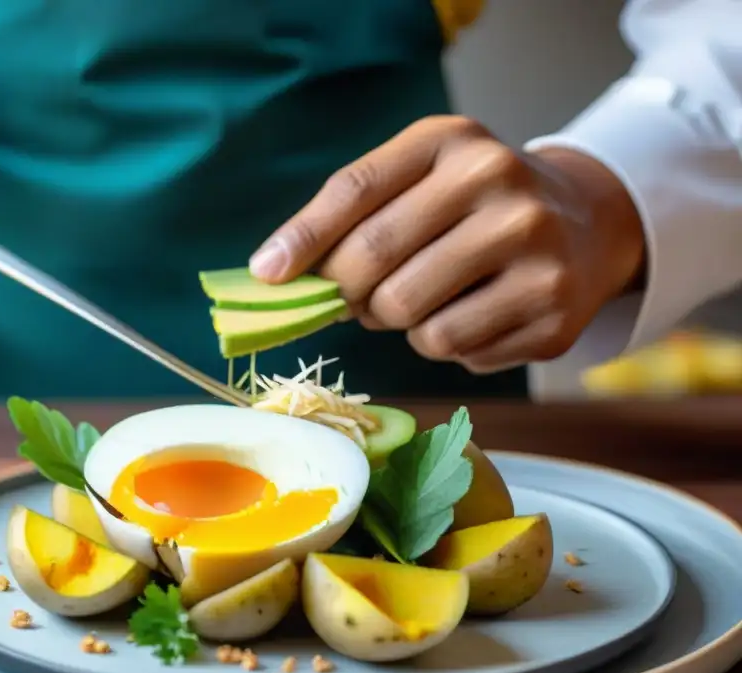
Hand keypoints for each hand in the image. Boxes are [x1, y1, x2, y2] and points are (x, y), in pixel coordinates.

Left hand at [249, 116, 645, 372]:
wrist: (585, 226)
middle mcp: (499, 183)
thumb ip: (350, 217)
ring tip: (423, 299)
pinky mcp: (552, 310)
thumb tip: (274, 274)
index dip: (303, 237)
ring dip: (396, 322)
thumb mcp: (420, 182)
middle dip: (347, 292)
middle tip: (356, 297)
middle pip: (373, 262)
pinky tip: (471, 314)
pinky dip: (442, 342)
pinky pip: (451, 348)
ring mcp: (534, 247)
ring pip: (409, 317)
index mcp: (452, 142)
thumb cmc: (474, 207)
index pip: (356, 189)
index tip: (268, 275)